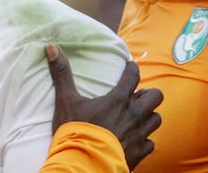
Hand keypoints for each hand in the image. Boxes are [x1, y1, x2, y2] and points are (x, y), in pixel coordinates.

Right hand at [46, 44, 162, 169]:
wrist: (83, 165)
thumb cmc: (75, 132)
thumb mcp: (66, 100)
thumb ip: (61, 74)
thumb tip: (52, 47)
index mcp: (119, 99)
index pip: (133, 75)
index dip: (132, 68)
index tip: (128, 67)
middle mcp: (133, 115)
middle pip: (155, 96)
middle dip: (148, 94)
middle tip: (135, 96)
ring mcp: (138, 135)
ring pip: (155, 119)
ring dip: (148, 116)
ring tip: (136, 116)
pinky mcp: (139, 154)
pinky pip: (150, 144)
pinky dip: (144, 140)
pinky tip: (134, 139)